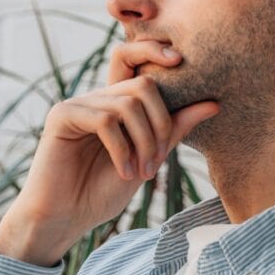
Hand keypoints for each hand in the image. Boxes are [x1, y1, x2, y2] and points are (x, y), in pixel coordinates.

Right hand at [0, 40, 219, 265]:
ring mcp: (77, 104)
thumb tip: (213, 103)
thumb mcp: (147, 159)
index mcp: (115, 104)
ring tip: (142, 173)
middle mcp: (96, 98)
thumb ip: (173, 131)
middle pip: (143, 85)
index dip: (156, 54)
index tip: (182, 61)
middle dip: (162, 124)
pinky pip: (105, 120)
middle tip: (159, 160)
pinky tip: (123, 172)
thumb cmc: (100, 193)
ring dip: (144, 143)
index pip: (137, 63)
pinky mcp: (62, 116)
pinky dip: (121, 149)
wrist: (64, 220)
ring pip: (128, 104)